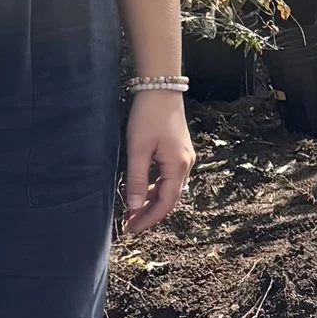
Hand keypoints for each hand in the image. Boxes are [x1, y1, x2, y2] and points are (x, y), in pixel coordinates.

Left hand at [124, 88, 195, 228]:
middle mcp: (186, 165)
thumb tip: (134, 207)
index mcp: (178, 166)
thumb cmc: (148, 116)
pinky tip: (143, 191)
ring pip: (170, 189)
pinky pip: (169, 178)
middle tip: (130, 224)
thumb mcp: (138, 149)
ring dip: (153, 202)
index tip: (131, 229)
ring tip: (133, 211)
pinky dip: (156, 188)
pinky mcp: (179, 151)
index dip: (149, 219)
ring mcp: (184, 158)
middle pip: (170, 199)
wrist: (161, 89)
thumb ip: (137, 179)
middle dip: (151, 213)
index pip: (165, 203)